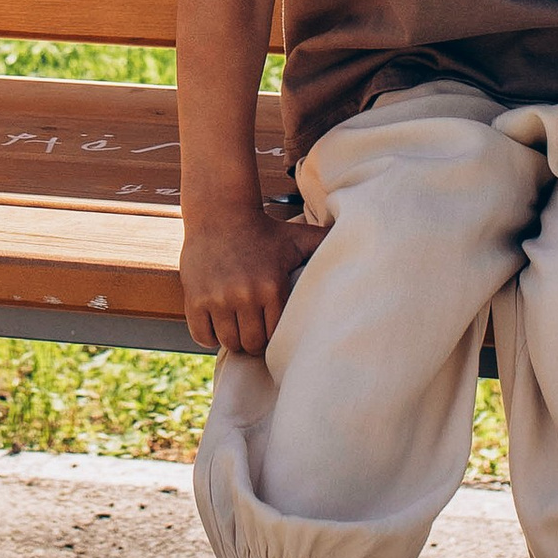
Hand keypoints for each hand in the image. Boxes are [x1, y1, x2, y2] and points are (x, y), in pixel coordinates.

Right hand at [180, 201, 319, 361]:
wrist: (220, 212)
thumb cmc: (265, 229)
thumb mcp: (298, 236)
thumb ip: (326, 244)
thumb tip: (361, 243)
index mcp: (273, 287)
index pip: (276, 336)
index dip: (274, 337)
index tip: (272, 330)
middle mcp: (245, 295)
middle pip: (251, 345)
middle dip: (254, 343)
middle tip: (254, 332)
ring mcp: (218, 298)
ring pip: (228, 342)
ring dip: (233, 339)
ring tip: (237, 327)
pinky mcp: (195, 298)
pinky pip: (202, 336)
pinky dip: (209, 336)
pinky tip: (217, 324)